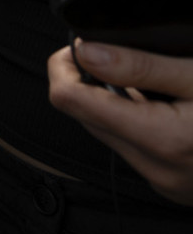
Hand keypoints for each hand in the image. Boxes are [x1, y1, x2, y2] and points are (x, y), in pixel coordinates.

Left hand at [48, 41, 192, 205]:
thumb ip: (140, 66)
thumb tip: (84, 52)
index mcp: (162, 140)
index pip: (69, 101)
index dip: (63, 67)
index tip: (77, 47)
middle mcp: (157, 170)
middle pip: (85, 118)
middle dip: (91, 84)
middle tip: (117, 56)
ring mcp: (164, 183)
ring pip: (108, 135)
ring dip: (117, 106)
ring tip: (152, 84)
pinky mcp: (171, 186)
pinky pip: (134, 150)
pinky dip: (139, 125)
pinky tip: (168, 109)